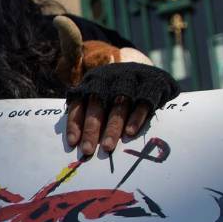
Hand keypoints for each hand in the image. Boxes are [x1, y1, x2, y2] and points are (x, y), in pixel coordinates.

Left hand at [64, 61, 179, 155]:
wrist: (147, 71)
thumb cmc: (116, 90)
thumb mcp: (99, 94)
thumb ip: (87, 112)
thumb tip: (75, 141)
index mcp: (92, 83)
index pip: (79, 104)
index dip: (75, 124)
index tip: (73, 143)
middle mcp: (108, 81)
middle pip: (97, 106)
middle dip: (91, 130)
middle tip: (87, 150)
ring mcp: (129, 83)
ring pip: (118, 107)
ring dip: (112, 128)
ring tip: (107, 147)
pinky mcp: (149, 87)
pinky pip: (141, 105)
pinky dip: (135, 119)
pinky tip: (129, 133)